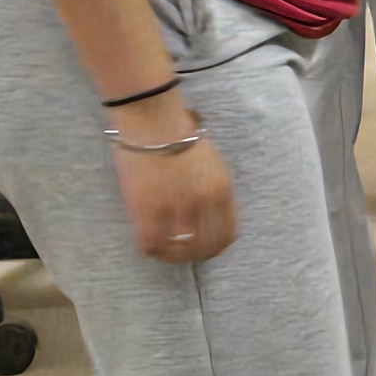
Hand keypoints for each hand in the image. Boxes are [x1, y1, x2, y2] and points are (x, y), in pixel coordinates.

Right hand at [106, 95, 235, 267]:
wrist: (153, 119)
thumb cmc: (180, 134)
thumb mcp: (212, 163)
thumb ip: (212, 190)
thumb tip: (206, 215)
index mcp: (222, 190)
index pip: (227, 235)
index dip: (215, 247)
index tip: (205, 249)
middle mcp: (203, 203)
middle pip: (204, 247)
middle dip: (194, 255)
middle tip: (182, 254)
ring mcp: (175, 208)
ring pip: (177, 250)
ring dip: (171, 255)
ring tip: (164, 251)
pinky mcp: (147, 209)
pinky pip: (151, 243)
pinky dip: (151, 249)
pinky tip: (148, 245)